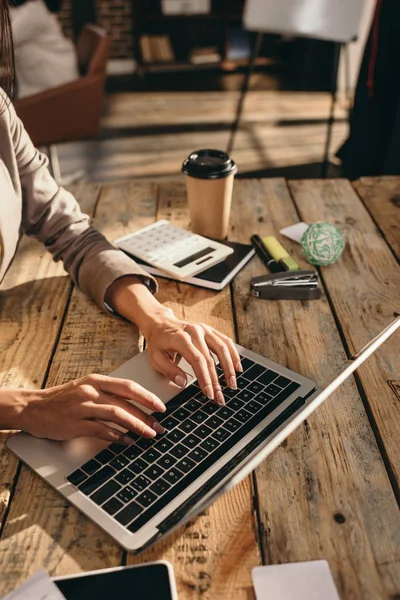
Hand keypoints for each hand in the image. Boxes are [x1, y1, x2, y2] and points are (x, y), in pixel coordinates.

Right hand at [0, 375, 165, 442]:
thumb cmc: (63, 399)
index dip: (147, 396)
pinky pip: (102, 430)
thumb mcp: (86, 388)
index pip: (128, 386)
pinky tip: (127, 442)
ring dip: (136, 426)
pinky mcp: (75, 424)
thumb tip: (134, 405)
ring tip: (149, 434)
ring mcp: (83, 407)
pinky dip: (118, 437)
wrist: (33, 408)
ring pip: (117, 415)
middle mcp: (91, 391)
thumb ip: (108, 394)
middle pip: (126, 401)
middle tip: (160, 425)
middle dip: (147, 414)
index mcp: (96, 380)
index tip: (161, 406)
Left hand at [105, 275, 242, 404]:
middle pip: (211, 358)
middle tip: (220, 398)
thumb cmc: (158, 342)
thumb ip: (168, 370)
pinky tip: (237, 368)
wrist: (160, 323)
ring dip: (229, 368)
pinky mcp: (210, 330)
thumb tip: (184, 382)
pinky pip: (226, 341)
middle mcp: (195, 331)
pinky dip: (233, 355)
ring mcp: (204, 329)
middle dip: (217, 381)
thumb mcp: (155, 357)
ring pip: (223, 348)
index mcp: (181, 339)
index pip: (197, 361)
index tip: (209, 394)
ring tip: (232, 385)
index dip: (205, 378)